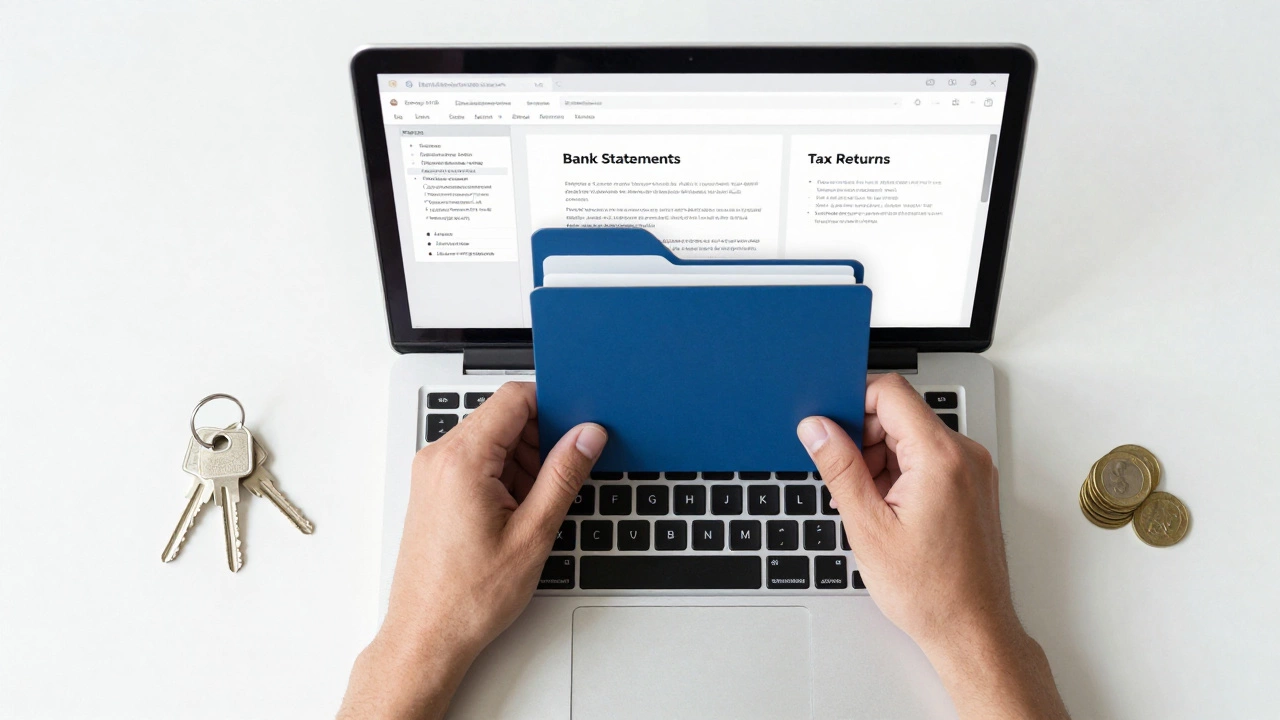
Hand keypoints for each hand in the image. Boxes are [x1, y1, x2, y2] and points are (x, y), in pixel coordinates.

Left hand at [339, 382, 606, 719]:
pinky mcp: (433, 490)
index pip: (515, 397)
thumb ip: (564, 475)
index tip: (576, 429)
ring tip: (531, 510)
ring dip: (521, 463)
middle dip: (538, 441)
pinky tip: (513, 515)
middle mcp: (439, 458)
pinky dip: (502, 478)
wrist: (427, 636)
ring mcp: (432, 474)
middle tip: (558, 481)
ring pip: (491, 441)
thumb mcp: (533, 533)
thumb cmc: (468, 597)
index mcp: (462, 460)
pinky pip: (475, 463)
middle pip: (503, 416)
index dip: (552, 407)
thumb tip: (587, 436)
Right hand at [797, 373, 1067, 719]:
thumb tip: (817, 428)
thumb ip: (839, 468)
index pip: (890, 392)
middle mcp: (964, 456)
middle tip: (846, 481)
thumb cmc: (930, 591)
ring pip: (911, 438)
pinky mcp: (971, 486)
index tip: (829, 426)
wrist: (971, 630)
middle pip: (900, 414)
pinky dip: (900, 475)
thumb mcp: (867, 526)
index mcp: (940, 457)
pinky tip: (887, 510)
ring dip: (880, 459)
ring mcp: (972, 471)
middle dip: (863, 439)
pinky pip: (927, 460)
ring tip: (869, 506)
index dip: (852, 402)